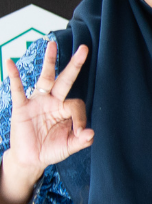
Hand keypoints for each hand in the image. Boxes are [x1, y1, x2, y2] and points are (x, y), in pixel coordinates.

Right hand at [4, 40, 93, 182]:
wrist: (31, 159)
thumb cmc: (51, 150)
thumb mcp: (69, 146)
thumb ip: (82, 140)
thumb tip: (91, 133)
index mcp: (66, 109)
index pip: (76, 104)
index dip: (80, 118)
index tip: (81, 132)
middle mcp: (53, 101)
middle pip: (66, 79)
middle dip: (75, 64)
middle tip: (84, 48)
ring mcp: (37, 102)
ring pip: (45, 78)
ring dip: (49, 61)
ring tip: (52, 44)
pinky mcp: (22, 107)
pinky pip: (17, 89)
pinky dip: (13, 76)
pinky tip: (9, 62)